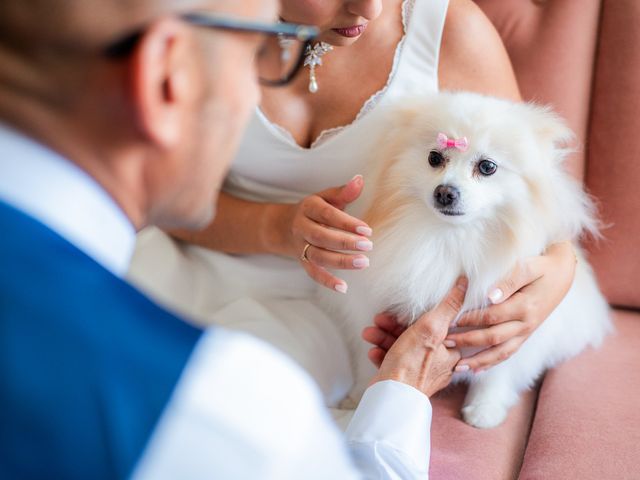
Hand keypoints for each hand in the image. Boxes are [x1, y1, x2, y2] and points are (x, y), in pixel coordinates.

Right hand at [276, 175, 372, 292]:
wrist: (284, 226)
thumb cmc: (314, 210)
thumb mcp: (326, 197)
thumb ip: (344, 192)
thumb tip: (360, 180)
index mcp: (308, 208)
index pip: (327, 214)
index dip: (346, 222)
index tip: (367, 229)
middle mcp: (301, 227)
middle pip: (321, 236)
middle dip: (344, 242)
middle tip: (368, 246)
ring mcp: (300, 246)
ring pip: (317, 256)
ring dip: (340, 261)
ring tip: (363, 263)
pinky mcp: (302, 261)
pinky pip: (313, 273)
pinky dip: (327, 281)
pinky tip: (343, 288)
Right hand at [368, 278, 466, 397]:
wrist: (390, 400)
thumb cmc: (412, 367)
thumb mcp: (430, 329)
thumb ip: (447, 307)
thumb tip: (464, 285)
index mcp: (451, 352)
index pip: (438, 325)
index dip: (418, 315)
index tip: (402, 310)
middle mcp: (438, 364)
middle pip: (416, 335)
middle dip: (393, 326)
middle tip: (380, 319)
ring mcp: (420, 373)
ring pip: (401, 347)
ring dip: (383, 337)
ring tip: (369, 333)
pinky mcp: (404, 380)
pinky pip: (394, 362)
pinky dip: (383, 354)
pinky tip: (373, 351)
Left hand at [445, 242, 576, 372]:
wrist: (562, 274)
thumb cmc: (541, 267)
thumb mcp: (527, 267)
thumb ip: (508, 281)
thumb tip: (490, 296)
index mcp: (525, 307)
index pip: (492, 316)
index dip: (470, 319)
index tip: (451, 320)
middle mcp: (527, 324)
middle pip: (493, 338)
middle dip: (468, 341)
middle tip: (445, 342)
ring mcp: (527, 332)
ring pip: (501, 353)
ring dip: (479, 361)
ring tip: (458, 367)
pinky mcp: (525, 335)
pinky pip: (508, 353)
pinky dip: (492, 363)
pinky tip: (476, 370)